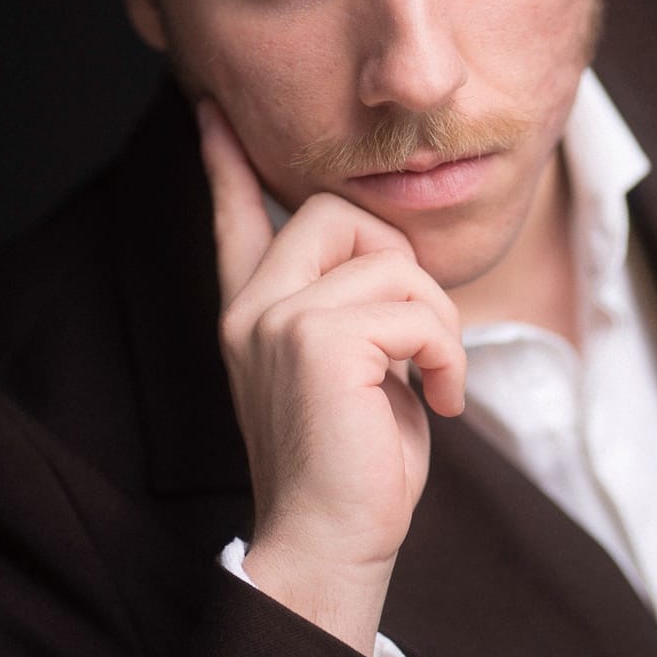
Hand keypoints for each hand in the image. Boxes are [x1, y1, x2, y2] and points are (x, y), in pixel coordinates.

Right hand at [197, 100, 465, 654]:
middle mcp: (253, 309)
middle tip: (417, 338)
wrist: (333, 545)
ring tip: (434, 382)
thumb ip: (354, 310)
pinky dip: (448, 354)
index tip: (209, 110)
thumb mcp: (355, 373)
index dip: (226, 163)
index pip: (236, 219)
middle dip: (401, 261)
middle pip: (336, 210)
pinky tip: (441, 400)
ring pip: (391, 262)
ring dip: (438, 324)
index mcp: (254, 314)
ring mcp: (277, 321)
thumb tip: (393, 262)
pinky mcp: (315, 341)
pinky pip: (415, 309)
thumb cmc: (358, 467)